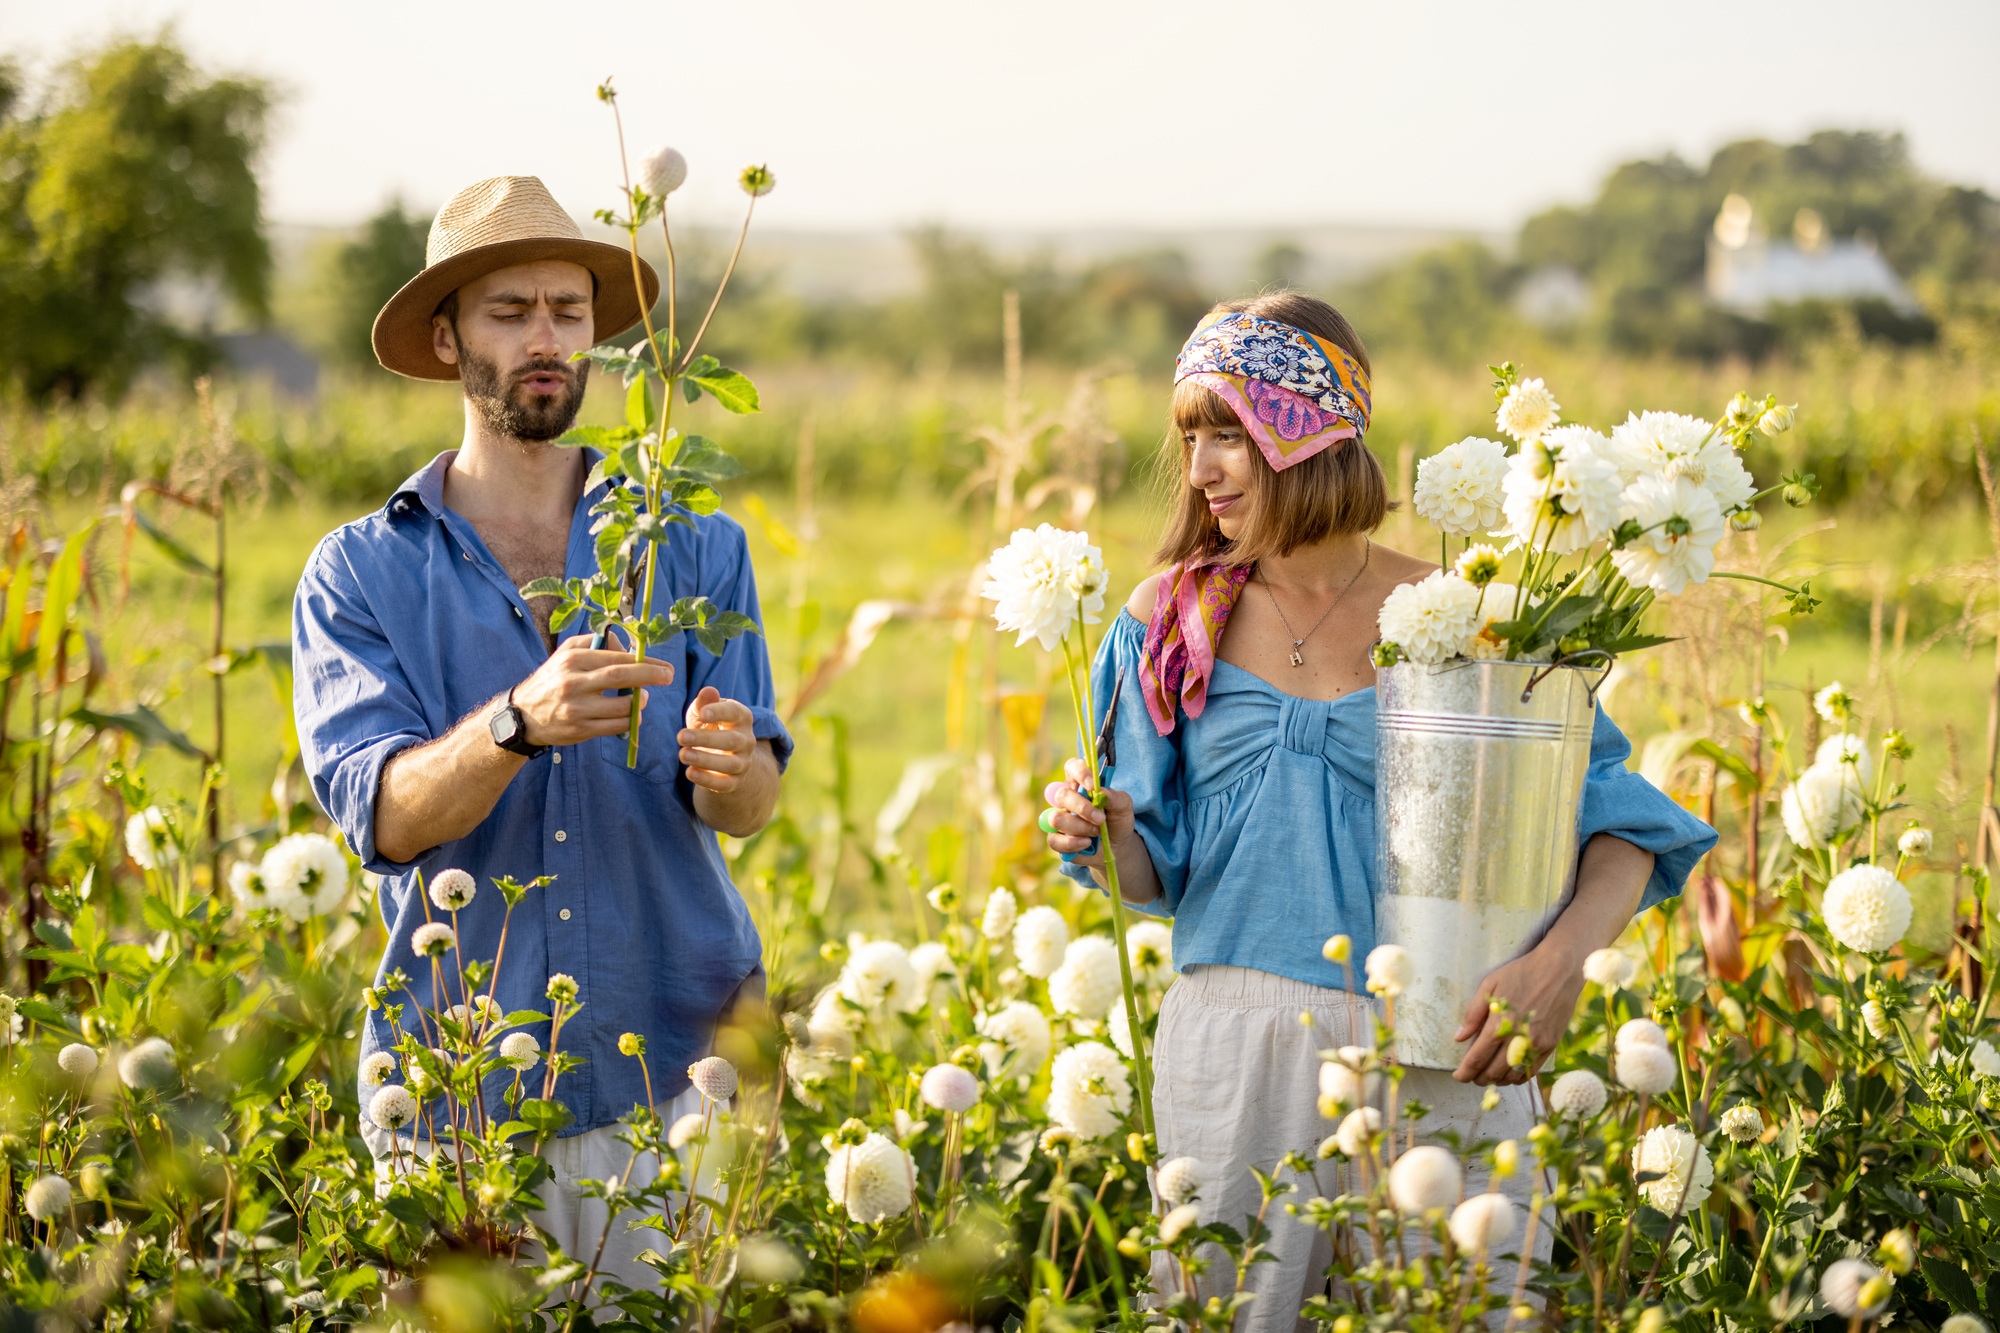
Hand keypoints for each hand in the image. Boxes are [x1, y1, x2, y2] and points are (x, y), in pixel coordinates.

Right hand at [510, 636, 671, 746]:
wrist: (523, 715)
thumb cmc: (552, 679)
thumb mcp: (566, 653)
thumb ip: (595, 643)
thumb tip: (627, 646)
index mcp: (572, 660)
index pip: (616, 658)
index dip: (644, 661)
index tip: (663, 665)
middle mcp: (573, 683)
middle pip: (620, 677)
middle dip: (650, 676)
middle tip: (669, 676)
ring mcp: (576, 709)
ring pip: (621, 706)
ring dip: (639, 702)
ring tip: (641, 698)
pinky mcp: (580, 730)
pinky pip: (615, 726)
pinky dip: (629, 720)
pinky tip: (631, 715)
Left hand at [679, 686, 756, 793]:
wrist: (724, 756)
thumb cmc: (710, 726)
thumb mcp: (705, 712)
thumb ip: (706, 702)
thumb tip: (708, 692)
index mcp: (742, 718)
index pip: (734, 713)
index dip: (719, 712)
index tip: (702, 713)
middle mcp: (747, 740)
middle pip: (732, 740)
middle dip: (706, 738)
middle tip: (681, 736)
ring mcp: (743, 762)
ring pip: (730, 764)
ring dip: (705, 760)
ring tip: (682, 755)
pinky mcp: (735, 782)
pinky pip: (724, 784)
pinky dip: (707, 779)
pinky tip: (690, 773)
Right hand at [1041, 756, 1132, 866]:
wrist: (1117, 847)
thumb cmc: (1117, 821)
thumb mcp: (1124, 807)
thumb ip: (1115, 797)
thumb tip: (1101, 791)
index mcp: (1081, 784)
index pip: (1072, 767)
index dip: (1079, 772)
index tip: (1093, 786)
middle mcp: (1066, 799)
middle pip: (1061, 795)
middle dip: (1082, 808)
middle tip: (1101, 819)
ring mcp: (1059, 819)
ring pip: (1056, 818)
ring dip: (1080, 827)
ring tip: (1096, 832)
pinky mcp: (1056, 839)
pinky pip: (1054, 840)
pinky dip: (1073, 843)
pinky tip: (1086, 843)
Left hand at [1450, 938, 1586, 1085]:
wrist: (1559, 970)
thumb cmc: (1520, 974)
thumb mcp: (1489, 985)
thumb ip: (1473, 1014)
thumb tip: (1459, 1037)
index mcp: (1499, 1024)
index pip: (1477, 1059)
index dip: (1465, 1072)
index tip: (1458, 1077)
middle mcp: (1517, 1039)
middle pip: (1493, 1072)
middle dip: (1478, 1078)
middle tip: (1471, 1076)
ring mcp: (1536, 1045)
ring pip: (1512, 1076)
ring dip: (1497, 1080)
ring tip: (1488, 1075)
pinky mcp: (1550, 1046)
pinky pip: (1531, 1071)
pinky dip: (1517, 1077)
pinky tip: (1509, 1072)